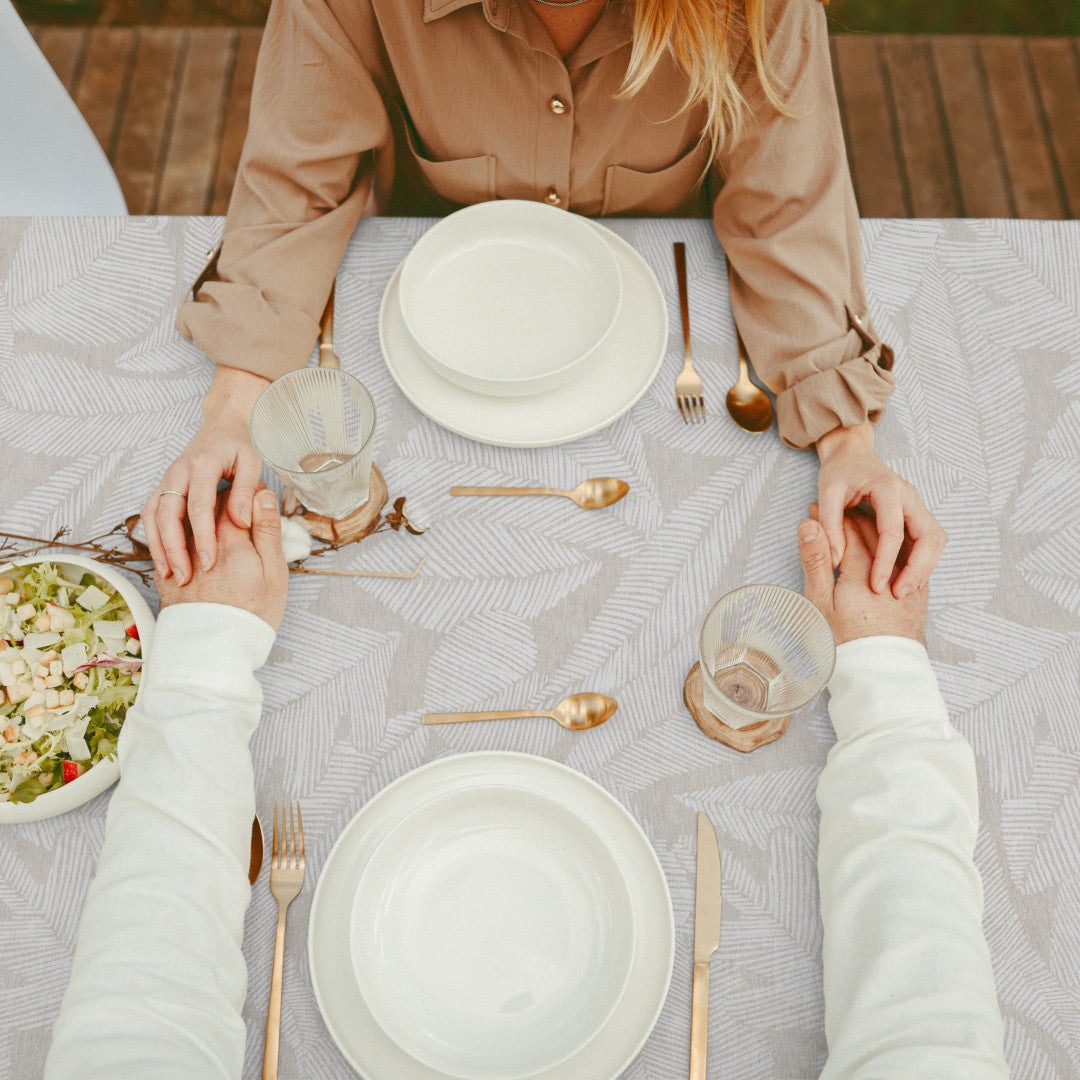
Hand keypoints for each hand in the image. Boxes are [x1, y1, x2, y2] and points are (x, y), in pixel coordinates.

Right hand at [142, 365, 269, 584]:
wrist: (223, 423)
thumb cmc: (240, 445)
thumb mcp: (252, 463)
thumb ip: (245, 491)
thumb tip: (240, 523)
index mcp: (202, 465)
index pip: (199, 507)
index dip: (203, 537)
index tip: (209, 562)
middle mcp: (178, 472)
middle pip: (169, 515)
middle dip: (174, 549)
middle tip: (185, 577)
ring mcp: (167, 479)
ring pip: (153, 516)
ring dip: (159, 547)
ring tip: (170, 575)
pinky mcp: (163, 486)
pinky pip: (151, 513)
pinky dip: (153, 537)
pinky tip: (163, 559)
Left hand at [154, 487, 287, 630]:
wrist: (216, 653)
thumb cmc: (253, 613)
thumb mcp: (274, 572)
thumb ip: (267, 530)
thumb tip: (263, 494)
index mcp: (229, 538)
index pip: (234, 497)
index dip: (247, 494)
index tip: (257, 501)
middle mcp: (198, 543)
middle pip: (207, 507)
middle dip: (224, 504)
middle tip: (241, 516)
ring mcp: (179, 559)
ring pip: (186, 524)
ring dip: (202, 522)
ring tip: (220, 535)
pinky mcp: (165, 577)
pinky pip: (169, 547)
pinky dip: (183, 543)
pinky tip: (197, 553)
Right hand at [798, 508, 925, 644]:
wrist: (879, 676)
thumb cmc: (844, 641)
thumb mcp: (821, 602)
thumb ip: (816, 560)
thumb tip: (810, 525)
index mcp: (863, 569)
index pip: (847, 530)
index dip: (830, 517)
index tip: (815, 509)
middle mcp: (889, 571)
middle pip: (871, 534)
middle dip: (850, 519)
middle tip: (832, 512)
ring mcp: (906, 585)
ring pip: (894, 546)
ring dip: (874, 533)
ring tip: (858, 526)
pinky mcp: (917, 601)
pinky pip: (912, 565)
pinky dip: (897, 553)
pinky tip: (889, 552)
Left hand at [815, 422, 945, 598]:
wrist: (851, 454)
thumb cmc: (839, 472)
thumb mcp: (827, 492)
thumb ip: (829, 523)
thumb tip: (834, 559)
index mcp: (889, 489)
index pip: (894, 531)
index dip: (886, 561)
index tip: (876, 585)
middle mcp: (910, 496)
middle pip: (930, 536)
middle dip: (919, 568)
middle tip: (900, 593)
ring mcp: (917, 504)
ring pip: (936, 539)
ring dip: (925, 566)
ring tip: (904, 590)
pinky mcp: (916, 513)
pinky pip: (929, 539)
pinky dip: (923, 560)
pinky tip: (907, 578)